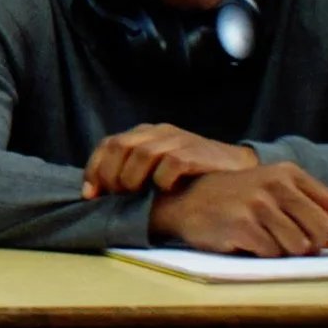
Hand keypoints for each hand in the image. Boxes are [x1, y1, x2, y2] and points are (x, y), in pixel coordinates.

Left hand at [81, 124, 258, 197]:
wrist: (238, 168)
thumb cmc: (192, 174)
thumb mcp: (158, 168)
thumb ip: (131, 172)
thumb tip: (96, 194)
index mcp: (145, 133)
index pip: (108, 144)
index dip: (94, 168)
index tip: (89, 194)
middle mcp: (158, 132)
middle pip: (120, 146)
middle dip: (110, 174)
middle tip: (116, 195)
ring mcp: (178, 140)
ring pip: (141, 154)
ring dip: (131, 178)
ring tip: (135, 194)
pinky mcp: (196, 152)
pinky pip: (171, 163)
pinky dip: (162, 179)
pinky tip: (165, 190)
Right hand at [148, 163, 327, 256]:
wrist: (185, 200)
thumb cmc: (236, 200)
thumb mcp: (271, 189)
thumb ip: (306, 205)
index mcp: (287, 173)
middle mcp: (275, 185)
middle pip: (321, 230)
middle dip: (312, 245)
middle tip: (291, 243)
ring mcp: (257, 204)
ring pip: (298, 247)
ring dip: (284, 251)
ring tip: (263, 239)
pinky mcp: (242, 224)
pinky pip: (272, 253)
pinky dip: (262, 254)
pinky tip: (245, 241)